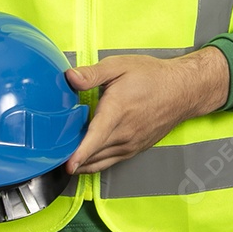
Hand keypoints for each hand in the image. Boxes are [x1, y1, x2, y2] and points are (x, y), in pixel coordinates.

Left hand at [65, 47, 228, 174]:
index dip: (81, 153)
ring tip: (63, 159)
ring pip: (101, 161)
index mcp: (117, 111)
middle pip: (94, 154)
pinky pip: (111, 161)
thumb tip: (69, 77)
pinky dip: (95, 163)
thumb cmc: (150, 76)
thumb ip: (93, 73)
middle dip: (72, 158)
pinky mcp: (135, 149)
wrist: (181, 90)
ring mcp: (130, 144)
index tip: (67, 165)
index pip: (96, 137)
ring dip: (83, 163)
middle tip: (51, 156)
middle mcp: (124, 133)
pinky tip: (84, 157)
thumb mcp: (119, 66)